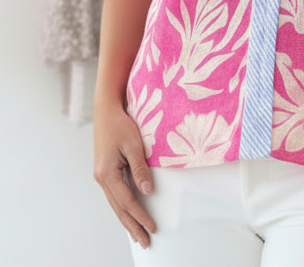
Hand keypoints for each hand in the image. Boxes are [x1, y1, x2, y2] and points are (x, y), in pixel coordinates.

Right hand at [93, 103, 155, 248]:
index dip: (140, 216)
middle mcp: (101, 177)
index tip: (152, 227)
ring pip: (115, 203)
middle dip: (132, 226)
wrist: (106, 110)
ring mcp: (102, 175)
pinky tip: (128, 213)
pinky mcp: (105, 171)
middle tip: (144, 242)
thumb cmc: (120, 124)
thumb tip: (147, 191)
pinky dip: (122, 207)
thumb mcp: (134, 144)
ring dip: (126, 219)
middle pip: (118, 208)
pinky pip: (114, 194)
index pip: (127, 201)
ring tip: (136, 234)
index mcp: (107, 173)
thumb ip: (140, 168)